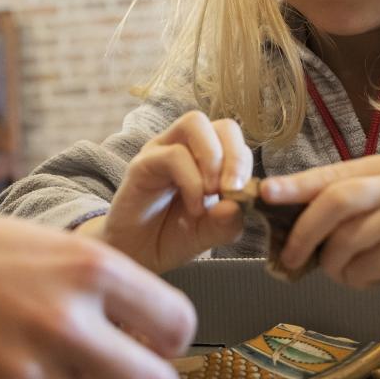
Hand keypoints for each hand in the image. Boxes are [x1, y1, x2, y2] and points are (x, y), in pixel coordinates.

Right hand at [0, 186, 195, 378]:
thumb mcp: (40, 240)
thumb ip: (94, 287)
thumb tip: (138, 330)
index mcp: (89, 268)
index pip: (177, 326)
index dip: (169, 339)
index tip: (155, 340)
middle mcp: (67, 322)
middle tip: (129, 374)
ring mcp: (28, 372)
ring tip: (58, 367)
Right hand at [99, 112, 249, 272]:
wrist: (135, 254)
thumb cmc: (172, 237)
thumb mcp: (209, 234)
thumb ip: (228, 223)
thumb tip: (238, 204)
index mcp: (208, 158)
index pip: (235, 140)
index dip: (244, 163)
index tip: (244, 196)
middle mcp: (186, 147)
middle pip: (222, 125)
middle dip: (235, 156)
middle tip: (232, 190)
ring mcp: (163, 151)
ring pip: (195, 124)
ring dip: (213, 159)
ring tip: (212, 193)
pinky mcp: (142, 164)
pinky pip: (174, 155)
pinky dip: (192, 182)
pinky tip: (193, 208)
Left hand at [261, 152, 379, 304]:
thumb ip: (342, 201)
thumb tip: (281, 211)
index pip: (332, 174)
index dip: (295, 185)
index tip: (265, 194)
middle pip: (337, 202)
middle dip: (305, 231)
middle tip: (291, 256)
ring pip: (346, 241)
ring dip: (334, 265)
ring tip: (345, 271)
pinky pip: (363, 268)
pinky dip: (356, 279)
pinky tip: (372, 278)